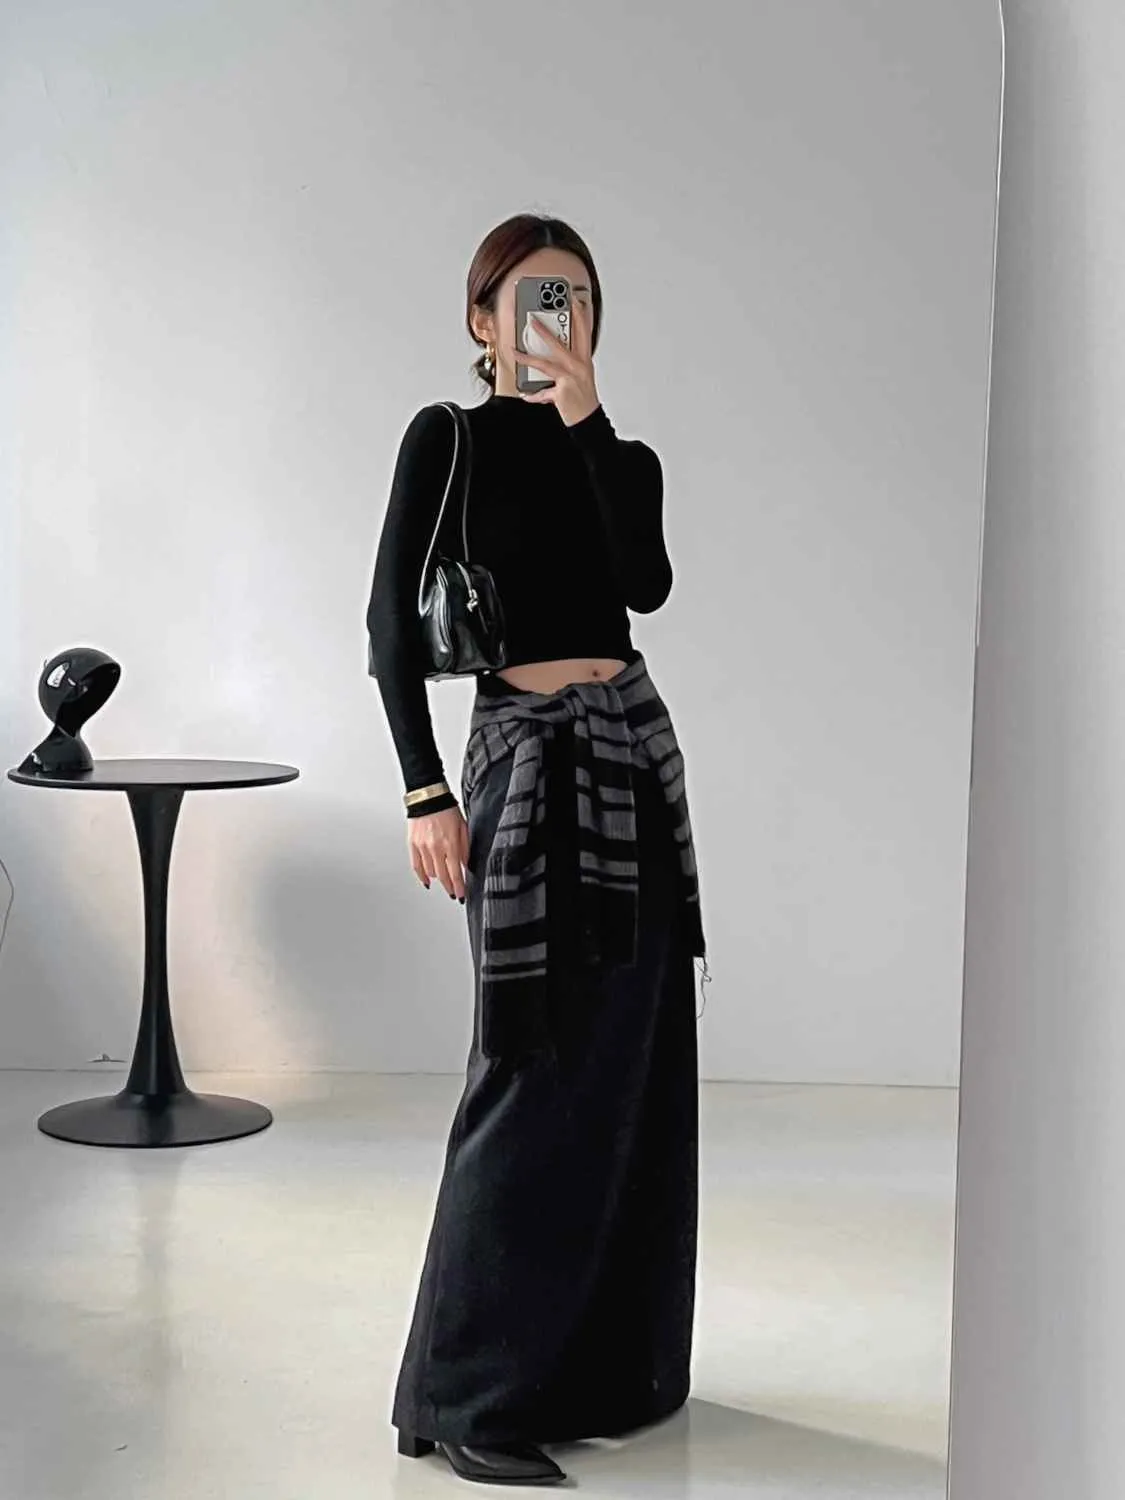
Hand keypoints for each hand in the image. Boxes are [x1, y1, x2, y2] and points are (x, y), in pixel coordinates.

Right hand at [408, 803, 468, 900]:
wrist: (428, 797)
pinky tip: (427, 881)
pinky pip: (416, 866)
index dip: (459, 887)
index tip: (461, 895)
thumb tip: (465, 864)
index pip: (455, 873)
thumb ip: (464, 848)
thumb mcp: (463, 828)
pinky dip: (422, 875)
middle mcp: (435, 848)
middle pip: (443, 876)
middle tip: (454, 893)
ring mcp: (422, 847)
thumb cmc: (447, 809)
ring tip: (444, 882)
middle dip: (450, 887)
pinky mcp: (413, 844)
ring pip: (430, 873)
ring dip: (438, 880)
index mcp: (450, 844)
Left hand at [510, 304, 599, 426]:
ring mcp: (570, 379)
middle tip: (532, 320)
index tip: (574, 303)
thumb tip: (549, 358)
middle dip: (544, 331)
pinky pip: (543, 392)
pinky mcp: (562, 392)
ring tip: (515, 352)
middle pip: (559, 345)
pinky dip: (534, 395)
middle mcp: (579, 368)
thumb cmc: (583, 400)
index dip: (580, 317)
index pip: (583, 334)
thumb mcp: (580, 378)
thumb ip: (567, 366)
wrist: (588, 420)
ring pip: (545, 364)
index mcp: (584, 361)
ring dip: (527, 358)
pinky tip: (525, 394)